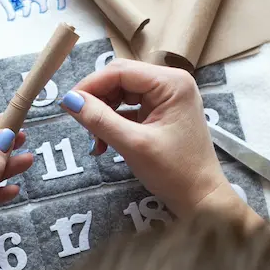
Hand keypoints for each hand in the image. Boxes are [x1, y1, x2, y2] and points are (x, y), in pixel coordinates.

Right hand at [60, 59, 250, 219]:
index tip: (68, 105)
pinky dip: (115, 123)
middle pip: (120, 80)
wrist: (201, 198)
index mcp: (171, 83)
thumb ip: (100, 120)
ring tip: (97, 142)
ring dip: (104, 114)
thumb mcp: (132, 145)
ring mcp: (168, 98)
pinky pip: (130, 109)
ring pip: (122, 94)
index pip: (120, 71)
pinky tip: (106, 143)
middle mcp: (171, 83)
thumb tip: (69, 100)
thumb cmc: (175, 172)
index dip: (91, 85)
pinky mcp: (162, 113)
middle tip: (83, 126)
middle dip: (98, 101)